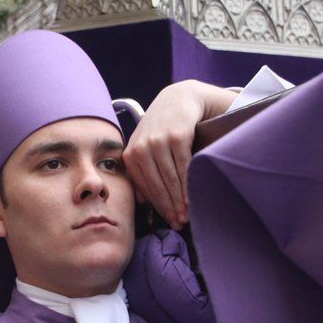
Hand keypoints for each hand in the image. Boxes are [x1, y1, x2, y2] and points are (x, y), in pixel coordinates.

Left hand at [123, 80, 237, 228]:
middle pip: (158, 186)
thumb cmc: (162, 129)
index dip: (159, 208)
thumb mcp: (144, 147)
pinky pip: (183, 167)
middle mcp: (141, 148)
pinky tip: (192, 197)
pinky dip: (188, 184)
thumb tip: (143, 202)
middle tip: (180, 223)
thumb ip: (141, 171)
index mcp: (130, 155)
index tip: (170, 222)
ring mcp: (158, 141)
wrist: (178, 99)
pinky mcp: (176, 136)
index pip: (145, 188)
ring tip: (187, 215)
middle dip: (170, 208)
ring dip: (180, 200)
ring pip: (170, 179)